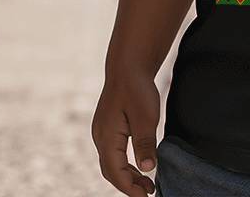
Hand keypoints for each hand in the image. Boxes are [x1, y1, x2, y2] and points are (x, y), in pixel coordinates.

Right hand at [92, 72, 160, 195]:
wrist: (128, 65)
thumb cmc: (137, 88)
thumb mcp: (146, 117)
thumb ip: (145, 143)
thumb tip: (147, 169)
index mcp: (106, 137)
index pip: (115, 172)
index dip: (130, 188)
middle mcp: (100, 136)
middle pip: (111, 170)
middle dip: (128, 185)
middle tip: (148, 192)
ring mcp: (102, 131)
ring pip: (111, 162)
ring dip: (127, 175)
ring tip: (147, 183)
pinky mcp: (107, 126)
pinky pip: (113, 152)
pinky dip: (124, 163)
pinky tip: (138, 164)